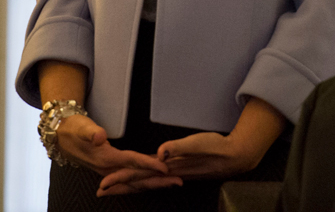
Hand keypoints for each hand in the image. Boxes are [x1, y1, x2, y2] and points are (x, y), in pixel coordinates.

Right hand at [54, 114, 179, 195]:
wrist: (61, 137)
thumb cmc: (73, 129)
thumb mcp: (81, 127)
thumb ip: (91, 132)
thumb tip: (100, 137)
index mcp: (105, 158)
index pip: (131, 161)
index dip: (148, 164)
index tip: (164, 167)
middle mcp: (109, 169)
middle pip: (137, 177)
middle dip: (158, 180)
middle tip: (179, 180)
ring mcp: (110, 172)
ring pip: (135, 182)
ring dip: (154, 183)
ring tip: (173, 183)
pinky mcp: (111, 170)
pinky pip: (130, 180)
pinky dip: (144, 182)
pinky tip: (155, 183)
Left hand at [99, 130, 257, 193]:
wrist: (235, 156)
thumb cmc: (217, 148)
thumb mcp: (197, 143)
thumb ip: (178, 148)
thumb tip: (160, 153)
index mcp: (169, 166)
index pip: (139, 174)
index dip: (121, 178)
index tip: (104, 184)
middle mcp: (169, 173)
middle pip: (138, 182)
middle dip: (119, 187)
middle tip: (100, 191)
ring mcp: (174, 172)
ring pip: (146, 182)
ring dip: (129, 186)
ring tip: (114, 189)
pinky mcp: (179, 169)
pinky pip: (156, 178)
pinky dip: (145, 181)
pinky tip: (143, 182)